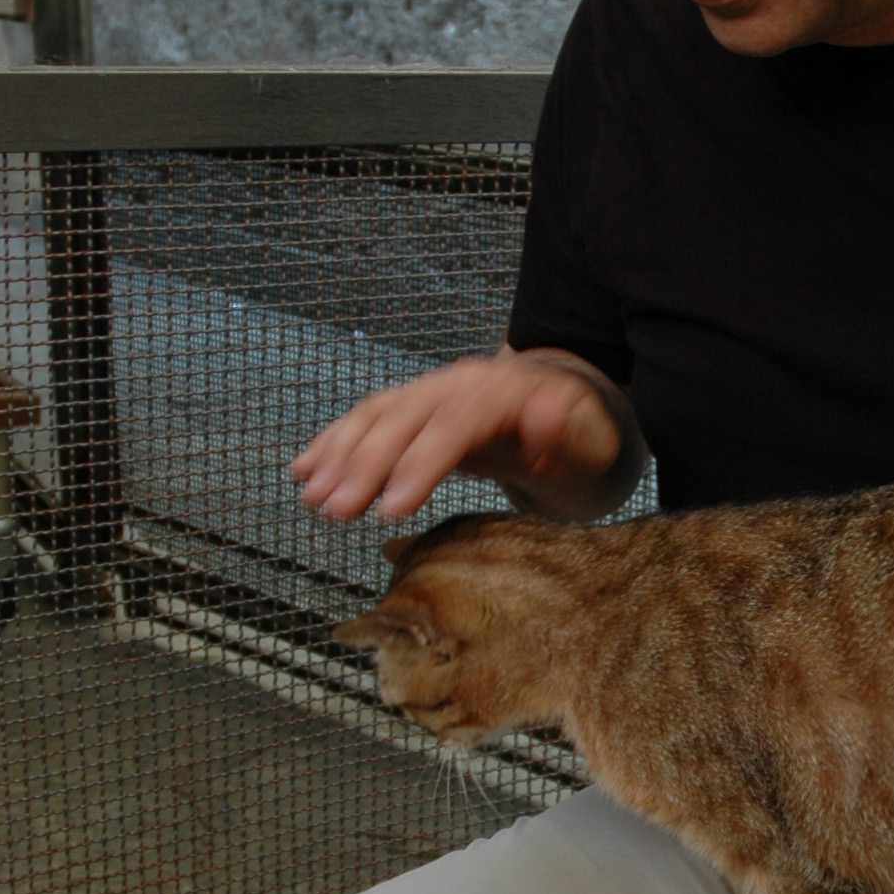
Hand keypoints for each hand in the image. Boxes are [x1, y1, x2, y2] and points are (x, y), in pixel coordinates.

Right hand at [289, 347, 637, 524]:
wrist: (568, 414)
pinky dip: (332, 442)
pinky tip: (304, 469)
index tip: (393, 505)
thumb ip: (567, 433)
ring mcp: (431, 391)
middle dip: (365, 465)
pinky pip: (366, 418)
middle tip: (337, 510)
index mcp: (503, 390)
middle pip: (404, 418)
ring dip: (339, 455)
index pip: (455, 423)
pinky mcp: (414, 407)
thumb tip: (548, 414)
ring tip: (313, 498)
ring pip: (376, 416)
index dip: (420, 463)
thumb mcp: (589, 443)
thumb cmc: (580, 440)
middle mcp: (459, 383)